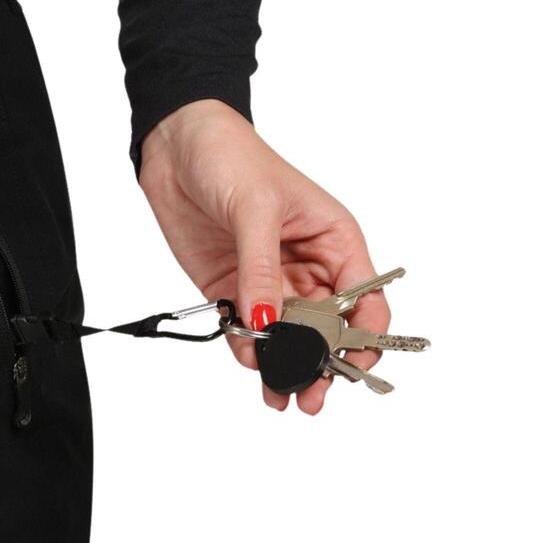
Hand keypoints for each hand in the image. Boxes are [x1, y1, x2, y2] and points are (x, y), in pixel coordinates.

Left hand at [139, 99, 389, 413]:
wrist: (176, 146)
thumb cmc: (232, 156)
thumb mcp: (255, 209)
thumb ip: (262, 269)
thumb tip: (268, 323)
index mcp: (334, 241)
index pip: (365, 299)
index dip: (366, 336)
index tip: (353, 364)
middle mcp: (309, 267)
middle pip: (327, 330)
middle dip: (322, 365)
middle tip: (310, 396)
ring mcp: (271, 282)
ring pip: (289, 338)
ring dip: (285, 366)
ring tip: (278, 396)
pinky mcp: (235, 290)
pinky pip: (248, 330)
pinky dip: (248, 349)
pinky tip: (247, 359)